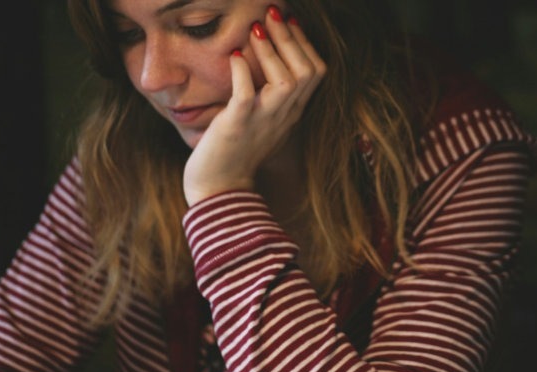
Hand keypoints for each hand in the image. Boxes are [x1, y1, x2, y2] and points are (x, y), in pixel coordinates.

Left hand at [183, 6, 326, 205]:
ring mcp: (263, 121)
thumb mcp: (263, 121)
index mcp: (292, 113)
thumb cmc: (236, 153)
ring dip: (271, 50)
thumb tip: (260, 59)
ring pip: (286, 80)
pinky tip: (235, 57)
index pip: (316, 72)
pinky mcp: (238, 126)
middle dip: (291, 37)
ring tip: (254, 28)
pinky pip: (247, 95)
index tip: (289, 22)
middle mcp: (284, 116)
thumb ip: (269, 96)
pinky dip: (243, 72)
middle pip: (307, 71)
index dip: (305, 43)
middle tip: (273, 12)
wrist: (220, 189)